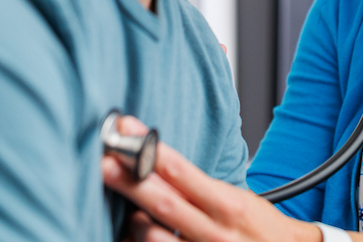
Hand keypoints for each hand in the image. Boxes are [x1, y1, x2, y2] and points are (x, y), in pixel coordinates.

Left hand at [101, 116, 319, 241]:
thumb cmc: (259, 227)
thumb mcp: (237, 199)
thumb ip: (200, 187)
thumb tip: (158, 165)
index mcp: (229, 204)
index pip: (182, 172)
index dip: (151, 151)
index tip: (127, 130)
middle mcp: (216, 231)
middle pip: (163, 203)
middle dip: (130, 180)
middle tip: (103, 161)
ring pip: (153, 236)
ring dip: (134, 219)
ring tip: (128, 206)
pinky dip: (140, 241)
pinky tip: (133, 231)